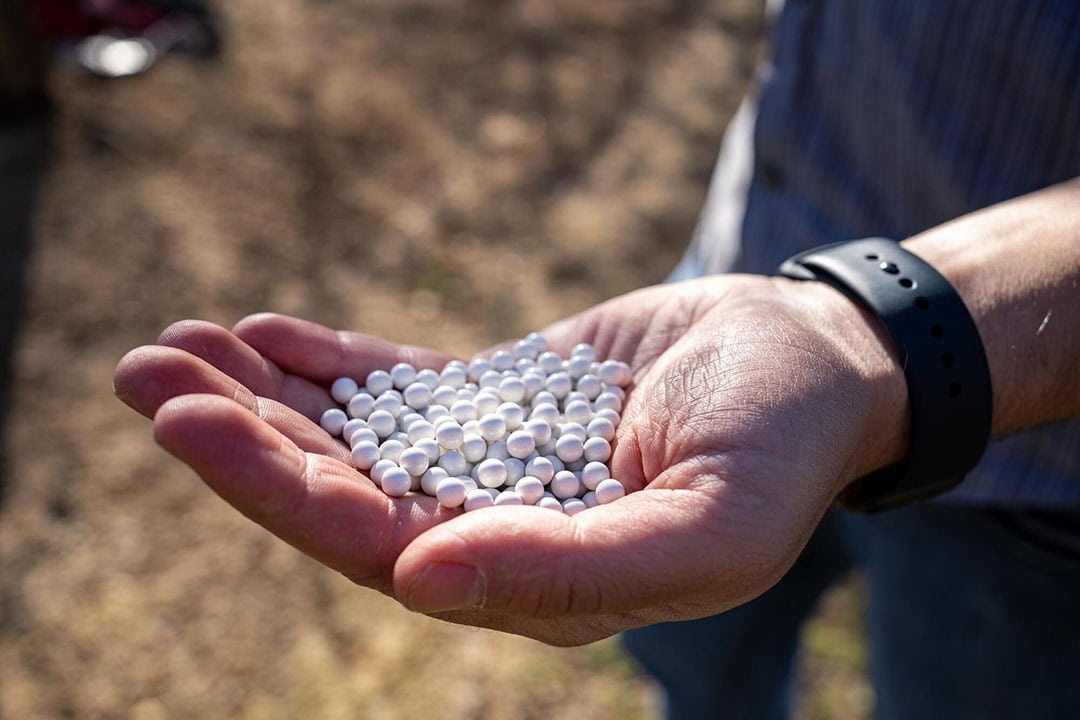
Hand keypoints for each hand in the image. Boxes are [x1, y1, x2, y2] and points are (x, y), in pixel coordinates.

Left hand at [114, 275, 905, 645]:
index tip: (196, 424)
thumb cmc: (779, 449)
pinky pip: (396, 387)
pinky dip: (328, 361)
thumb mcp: (707, 526)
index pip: (380, 550)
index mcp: (532, 583)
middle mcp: (494, 531)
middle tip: (147, 373)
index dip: (282, 493)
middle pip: (341, 493)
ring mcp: (488, 463)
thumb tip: (419, 579)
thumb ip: (574, 571)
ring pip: (353, 440)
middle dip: (241, 440)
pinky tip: (263, 329)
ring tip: (175, 343)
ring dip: (262, 396)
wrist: (808, 363)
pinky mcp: (496, 401)